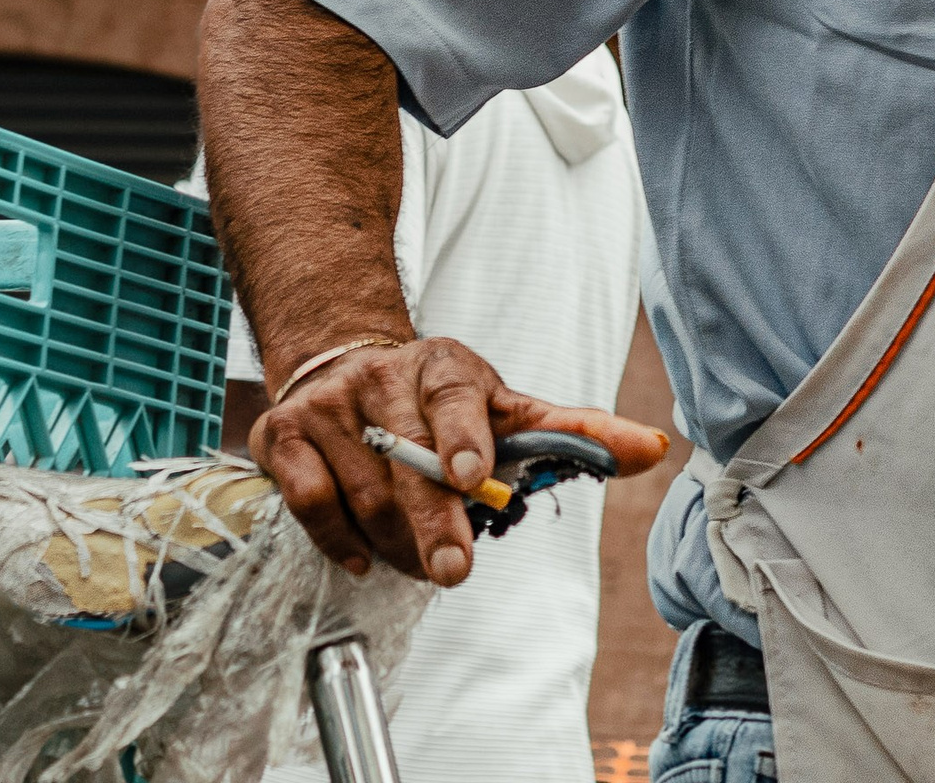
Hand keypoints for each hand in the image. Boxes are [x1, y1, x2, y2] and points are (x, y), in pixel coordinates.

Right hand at [249, 336, 670, 584]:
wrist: (346, 364)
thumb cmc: (441, 402)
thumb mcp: (507, 406)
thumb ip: (574, 431)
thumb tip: (654, 449)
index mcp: (445, 366)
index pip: (458, 395)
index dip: (465, 436)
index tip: (474, 478)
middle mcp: (382, 379)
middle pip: (408, 459)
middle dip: (433, 522)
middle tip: (453, 570)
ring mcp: (328, 405)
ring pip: (361, 491)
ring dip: (395, 542)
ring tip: (424, 565)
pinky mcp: (281, 435)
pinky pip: (308, 500)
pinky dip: (337, 539)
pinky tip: (364, 558)